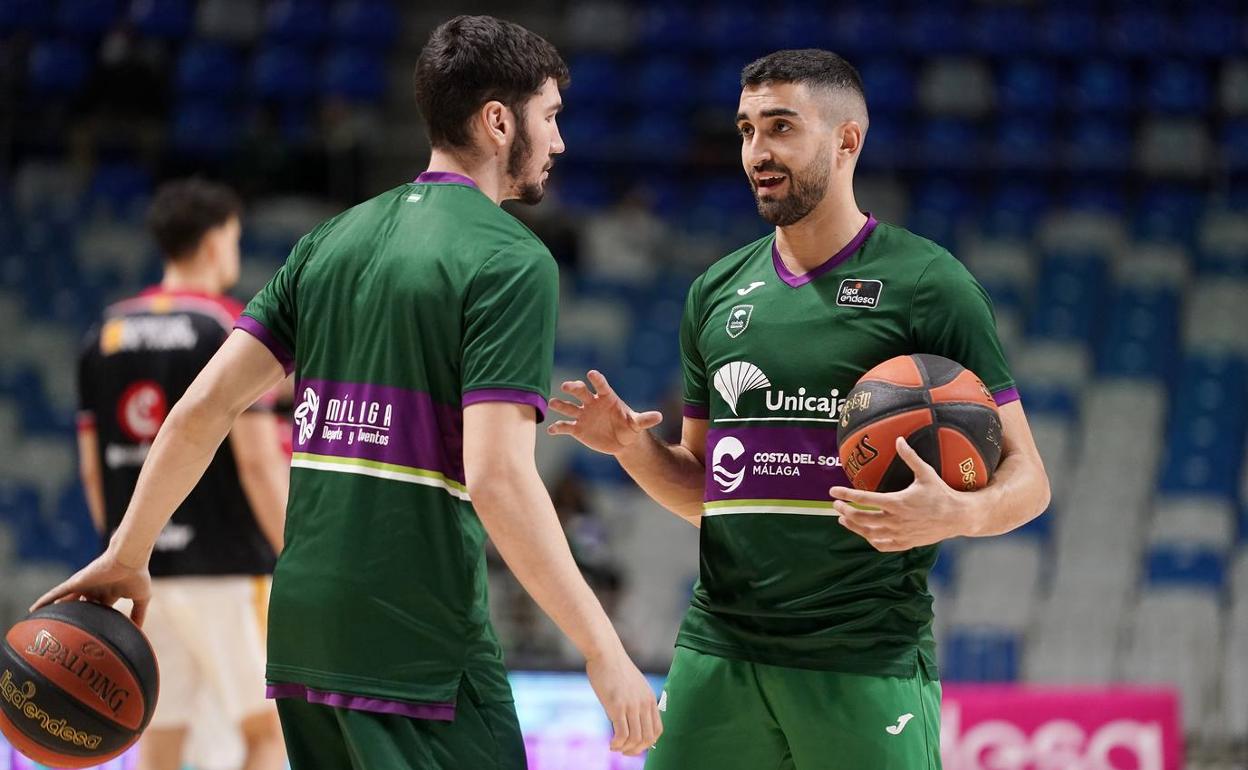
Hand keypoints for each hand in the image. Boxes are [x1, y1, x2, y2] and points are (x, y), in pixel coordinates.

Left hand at [30, 548, 152, 625]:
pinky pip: (56, 593)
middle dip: (73, 615)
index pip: (98, 609)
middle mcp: (94, 590)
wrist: (129, 560)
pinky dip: (45, 601)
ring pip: (65, 600)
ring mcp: (83, 586)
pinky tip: (34, 609)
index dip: (94, 618)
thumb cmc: (137, 575)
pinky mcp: (75, 582)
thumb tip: (139, 631)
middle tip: (65, 628)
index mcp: (109, 593)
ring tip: (44, 621)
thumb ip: (139, 614)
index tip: (90, 630)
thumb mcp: (141, 598)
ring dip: (55, 608)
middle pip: (79, 606)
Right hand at [547, 370, 662, 454]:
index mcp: (606, 397)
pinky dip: (558, 428)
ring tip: (553, 404)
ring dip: (560, 405)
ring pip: (568, 407)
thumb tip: (660, 416)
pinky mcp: (577, 428)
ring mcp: (583, 415)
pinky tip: (552, 430)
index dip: (597, 379)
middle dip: (573, 388)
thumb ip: (645, 419)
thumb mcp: (637, 424)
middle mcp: (592, 403)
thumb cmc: (630, 427)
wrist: (622, 441)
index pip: (601, 385)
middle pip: (580, 392)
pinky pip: (565, 426)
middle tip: (567, 386)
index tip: (592, 374)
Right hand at [585, 648, 662, 755]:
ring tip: (615, 747)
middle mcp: (644, 704)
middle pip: (648, 738)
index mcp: (650, 699)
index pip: (657, 730)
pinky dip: (617, 744)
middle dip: (636, 750)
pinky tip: (611, 744)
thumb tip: (632, 716)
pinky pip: (622, 734)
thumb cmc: (615, 669)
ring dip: (626, 749)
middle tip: (624, 751)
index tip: (635, 745)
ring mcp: (632, 705)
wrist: (606, 653)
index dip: (647, 743)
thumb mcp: (633, 685)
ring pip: (636, 739)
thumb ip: (636, 700)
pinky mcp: (617, 706)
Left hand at [829, 437, 974, 551]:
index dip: (846, 495)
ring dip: (853, 526)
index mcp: (897, 502)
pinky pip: (882, 545)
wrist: (958, 517)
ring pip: (869, 533)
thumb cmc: (942, 493)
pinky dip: (870, 540)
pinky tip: (865, 533)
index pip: (865, 499)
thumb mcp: (926, 473)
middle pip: (862, 518)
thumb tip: (898, 439)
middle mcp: (896, 520)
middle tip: (836, 505)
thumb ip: (910, 457)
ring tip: (843, 518)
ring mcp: (900, 534)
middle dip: (846, 511)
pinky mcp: (906, 543)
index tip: (833, 491)